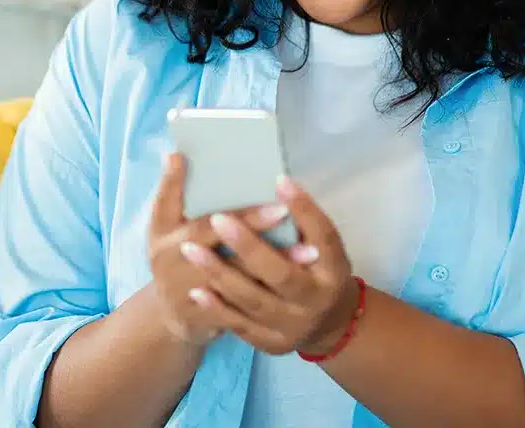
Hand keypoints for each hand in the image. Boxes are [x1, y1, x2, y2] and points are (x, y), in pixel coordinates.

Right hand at [148, 153, 292, 345]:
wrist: (169, 315)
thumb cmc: (169, 257)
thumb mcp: (160, 225)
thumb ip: (169, 191)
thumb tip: (174, 153)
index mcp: (167, 241)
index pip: (209, 227)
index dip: (244, 218)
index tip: (278, 203)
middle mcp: (180, 273)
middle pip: (230, 257)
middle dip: (265, 241)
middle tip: (299, 226)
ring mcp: (198, 302)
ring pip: (245, 286)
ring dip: (279, 268)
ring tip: (311, 252)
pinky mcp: (214, 325)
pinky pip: (249, 312)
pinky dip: (276, 297)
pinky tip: (302, 282)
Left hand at [179, 175, 358, 356]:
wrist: (326, 323)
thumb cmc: (319, 269)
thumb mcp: (324, 245)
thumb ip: (306, 221)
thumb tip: (279, 183)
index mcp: (334, 269)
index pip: (324, 236)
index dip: (304, 209)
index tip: (279, 180)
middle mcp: (316, 300)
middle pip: (281, 274)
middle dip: (248, 247)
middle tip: (218, 219)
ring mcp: (293, 327)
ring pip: (253, 300)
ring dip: (220, 274)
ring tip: (190, 249)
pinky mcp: (271, 343)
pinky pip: (240, 324)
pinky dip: (217, 307)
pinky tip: (196, 290)